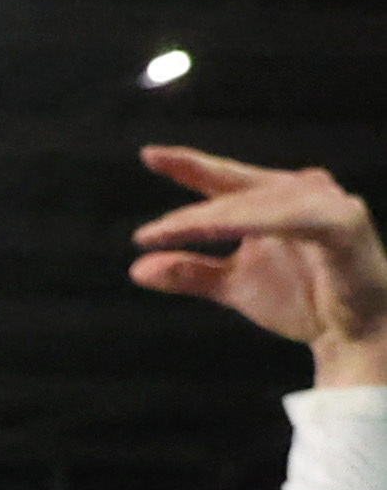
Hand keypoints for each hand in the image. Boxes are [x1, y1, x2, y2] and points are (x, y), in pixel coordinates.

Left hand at [132, 148, 386, 386]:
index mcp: (275, 201)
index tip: (149, 154)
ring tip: (172, 234)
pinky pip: (292, 218)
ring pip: (258, 204)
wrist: (353, 335)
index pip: (226, 179)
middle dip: (192, 212)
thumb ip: (191, 273)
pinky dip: (256, 222)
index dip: (190, 165)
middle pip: (236, 192)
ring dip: (214, 218)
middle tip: (150, 234)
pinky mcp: (344, 223)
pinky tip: (221, 228)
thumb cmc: (304, 301)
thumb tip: (136, 269)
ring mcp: (326, 204)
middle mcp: (302, 193)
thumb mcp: (234, 286)